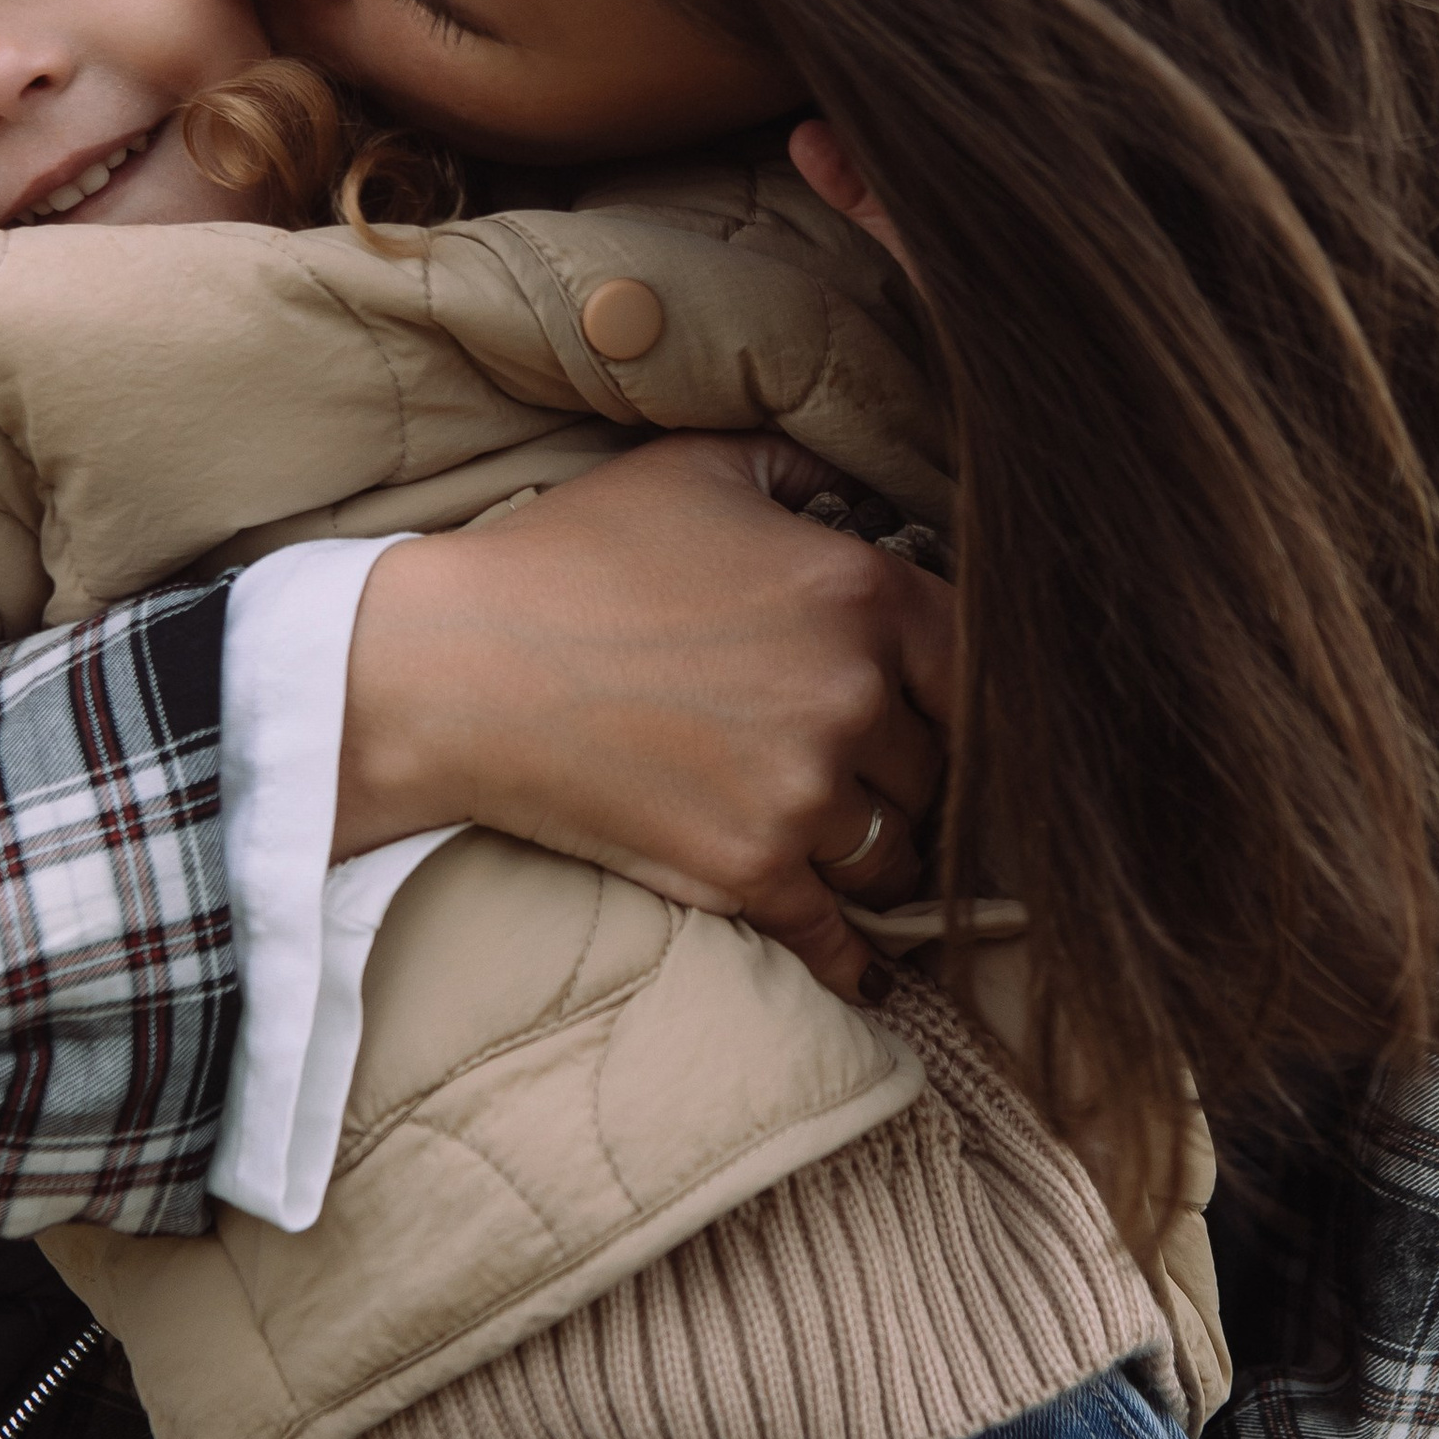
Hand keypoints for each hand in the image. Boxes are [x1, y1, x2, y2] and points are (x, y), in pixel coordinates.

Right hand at [334, 431, 952, 997]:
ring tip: (866, 854)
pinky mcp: (747, 871)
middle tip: (890, 782)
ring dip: (885, 855)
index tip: (952, 716)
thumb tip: (860, 483)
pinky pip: (838, 933)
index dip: (970, 696)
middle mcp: (851, 698)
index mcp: (860, 593)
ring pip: (899, 853)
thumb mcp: (698, 468)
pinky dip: (857, 958)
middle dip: (918, 775)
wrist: (458, 668)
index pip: (979, 665)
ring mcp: (802, 795)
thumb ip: (802, 466)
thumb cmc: (571, 555)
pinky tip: (871, 973)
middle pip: (943, 766)